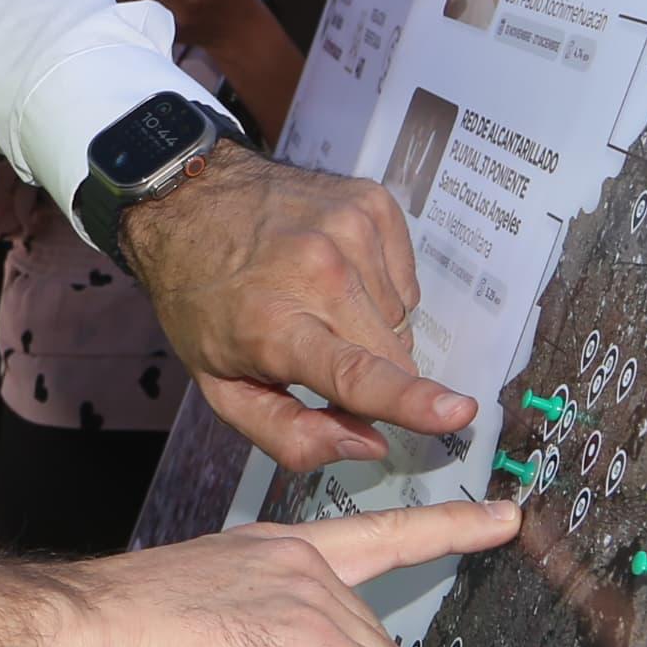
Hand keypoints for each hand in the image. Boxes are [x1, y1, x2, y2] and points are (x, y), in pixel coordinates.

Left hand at [117, 146, 479, 467]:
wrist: (189, 201)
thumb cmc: (203, 302)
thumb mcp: (221, 387)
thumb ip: (290, 434)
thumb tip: (370, 445)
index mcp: (274, 323)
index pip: (354, 373)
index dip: (411, 400)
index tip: (457, 414)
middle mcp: (319, 270)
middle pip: (392, 355)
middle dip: (372, 372)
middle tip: (316, 352)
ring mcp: (349, 228)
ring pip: (399, 319)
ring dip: (367, 326)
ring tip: (313, 302)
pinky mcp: (371, 203)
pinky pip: (403, 280)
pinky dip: (375, 287)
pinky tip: (332, 274)